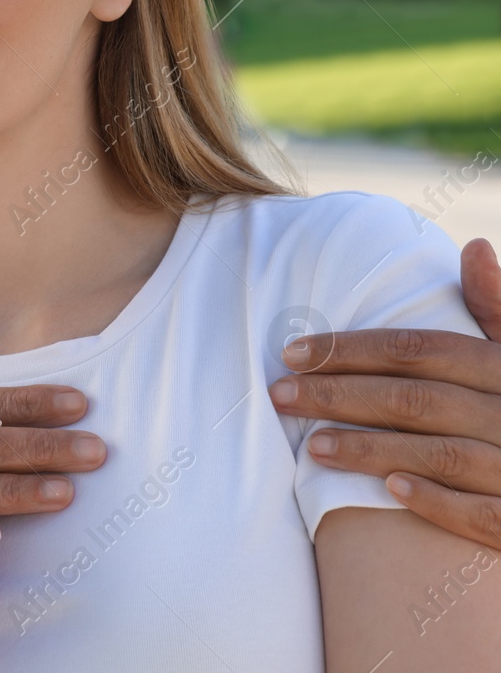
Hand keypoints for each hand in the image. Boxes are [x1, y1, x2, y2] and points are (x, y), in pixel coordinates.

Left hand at [269, 238, 500, 548]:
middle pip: (417, 399)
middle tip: (280, 394)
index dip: (352, 349)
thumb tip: (474, 245)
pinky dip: (438, 501)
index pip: (420, 349)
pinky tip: (389, 491)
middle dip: (341, 395)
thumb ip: (497, 306)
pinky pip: (484, 515)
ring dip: (372, 450)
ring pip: (443, 455)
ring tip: (313, 447)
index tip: (292, 353)